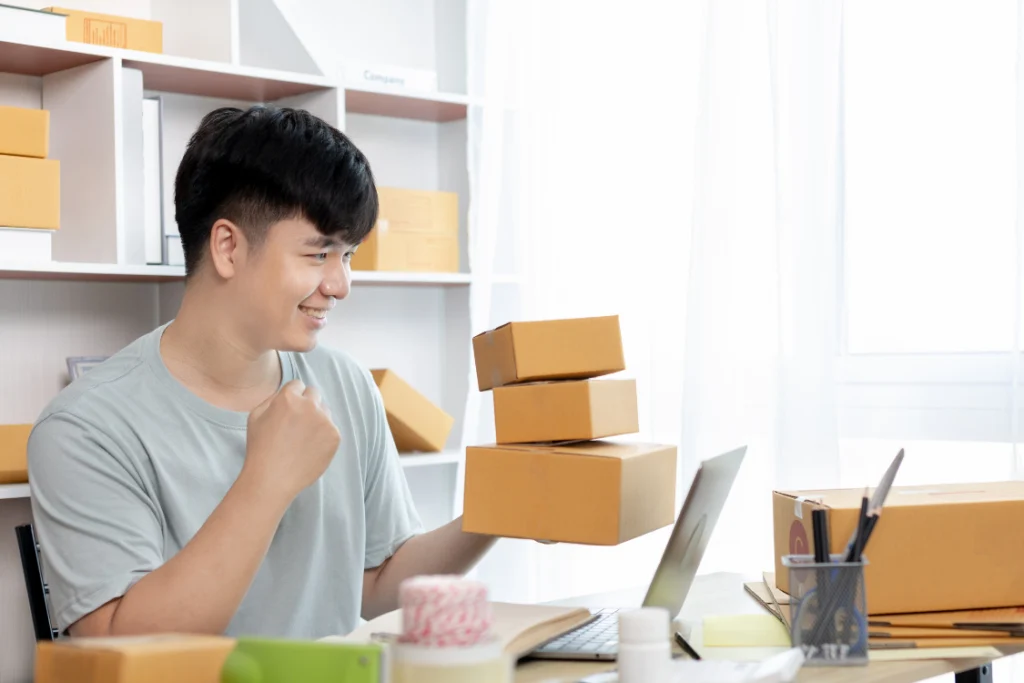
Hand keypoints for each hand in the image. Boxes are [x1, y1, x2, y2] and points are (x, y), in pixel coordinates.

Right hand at [242, 379, 340, 501]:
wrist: (272, 479)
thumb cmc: (260, 449)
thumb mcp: (256, 416)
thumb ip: (273, 399)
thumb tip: (289, 393)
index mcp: (288, 398)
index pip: (298, 385)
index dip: (292, 398)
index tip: (289, 411)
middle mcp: (309, 405)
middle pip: (314, 394)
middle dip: (306, 405)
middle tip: (297, 424)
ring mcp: (324, 421)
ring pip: (325, 411)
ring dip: (317, 419)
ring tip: (302, 439)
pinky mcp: (335, 436)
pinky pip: (331, 429)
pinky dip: (323, 436)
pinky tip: (310, 448)